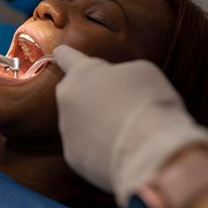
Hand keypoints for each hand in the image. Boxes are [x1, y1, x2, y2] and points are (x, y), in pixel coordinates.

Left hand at [54, 45, 207, 205]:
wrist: (149, 151)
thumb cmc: (149, 103)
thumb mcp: (141, 72)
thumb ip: (119, 73)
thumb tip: (114, 86)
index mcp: (83, 72)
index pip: (68, 57)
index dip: (66, 54)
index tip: (59, 51)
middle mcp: (68, 98)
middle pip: (76, 93)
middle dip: (91, 96)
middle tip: (120, 104)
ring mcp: (67, 128)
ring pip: (80, 122)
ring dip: (96, 124)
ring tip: (126, 131)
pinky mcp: (72, 155)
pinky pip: (86, 147)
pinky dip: (99, 148)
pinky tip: (120, 149)